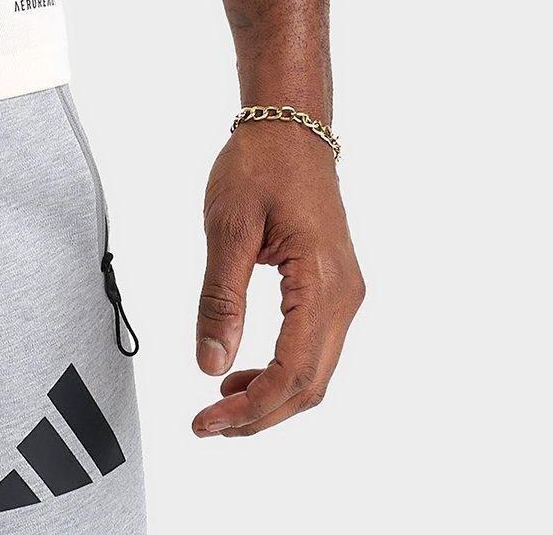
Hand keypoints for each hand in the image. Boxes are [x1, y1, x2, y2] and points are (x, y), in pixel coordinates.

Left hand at [191, 119, 362, 435]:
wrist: (290, 127)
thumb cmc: (259, 165)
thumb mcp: (227, 228)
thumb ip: (220, 298)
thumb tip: (209, 364)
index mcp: (321, 282)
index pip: (293, 371)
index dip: (252, 406)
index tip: (208, 421)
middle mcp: (344, 296)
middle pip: (309, 384)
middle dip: (260, 414)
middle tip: (208, 425)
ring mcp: (343, 294)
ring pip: (314, 371)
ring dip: (270, 396)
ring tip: (221, 403)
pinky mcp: (332, 289)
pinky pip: (312, 347)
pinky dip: (280, 370)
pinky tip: (243, 371)